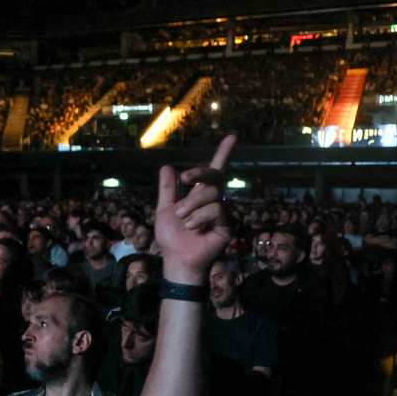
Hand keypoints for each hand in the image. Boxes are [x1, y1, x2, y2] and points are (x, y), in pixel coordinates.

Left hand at [154, 135, 235, 283]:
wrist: (176, 259)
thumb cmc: (171, 237)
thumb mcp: (164, 209)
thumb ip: (167, 190)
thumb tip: (167, 166)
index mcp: (200, 195)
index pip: (213, 171)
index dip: (223, 154)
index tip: (232, 136)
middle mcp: (214, 201)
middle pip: (213, 176)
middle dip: (197, 173)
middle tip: (184, 179)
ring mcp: (222, 212)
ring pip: (212, 193)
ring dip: (192, 205)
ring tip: (184, 220)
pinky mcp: (227, 224)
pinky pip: (216, 209)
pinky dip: (200, 217)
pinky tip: (194, 228)